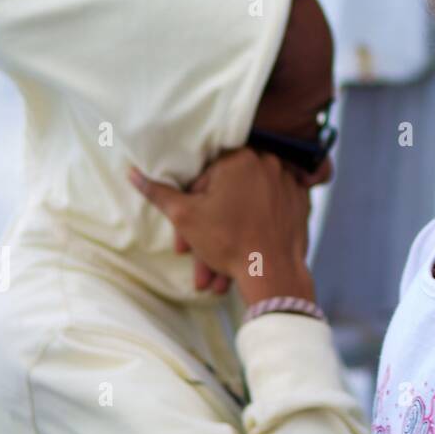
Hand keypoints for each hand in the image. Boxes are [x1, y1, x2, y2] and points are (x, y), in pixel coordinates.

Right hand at [128, 148, 316, 305]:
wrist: (274, 273)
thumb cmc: (228, 242)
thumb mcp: (185, 216)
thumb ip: (158, 193)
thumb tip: (132, 173)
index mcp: (239, 158)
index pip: (203, 181)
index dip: (190, 212)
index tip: (184, 243)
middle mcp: (268, 163)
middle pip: (228, 197)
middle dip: (209, 234)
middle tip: (199, 262)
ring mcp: (288, 182)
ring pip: (248, 209)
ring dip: (230, 239)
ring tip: (219, 275)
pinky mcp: (302, 202)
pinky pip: (270, 214)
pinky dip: (256, 232)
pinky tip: (245, 257)